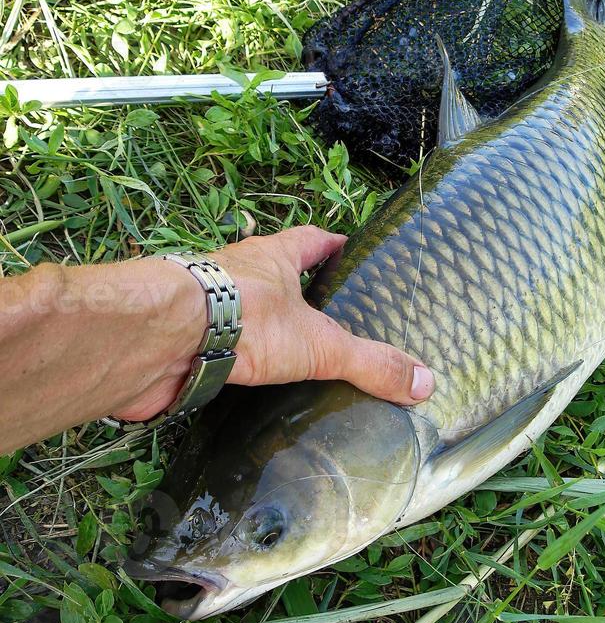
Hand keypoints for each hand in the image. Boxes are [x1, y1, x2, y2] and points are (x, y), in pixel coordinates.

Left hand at [117, 226, 434, 421]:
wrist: (160, 340)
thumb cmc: (243, 319)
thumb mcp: (320, 344)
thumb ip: (371, 363)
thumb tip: (425, 382)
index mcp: (274, 257)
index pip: (313, 239)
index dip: (334, 245)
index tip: (351, 252)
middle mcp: (239, 272)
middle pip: (276, 274)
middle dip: (301, 292)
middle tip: (332, 317)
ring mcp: (209, 305)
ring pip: (246, 311)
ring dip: (267, 328)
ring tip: (299, 356)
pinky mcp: (188, 339)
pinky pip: (222, 346)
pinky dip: (240, 360)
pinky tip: (255, 383)